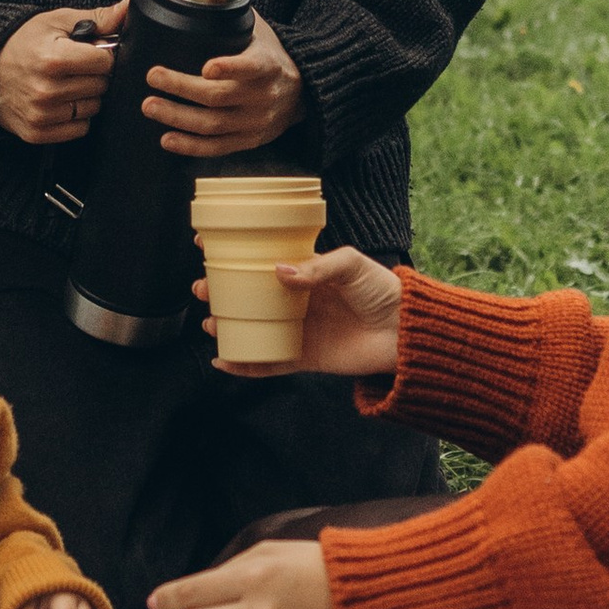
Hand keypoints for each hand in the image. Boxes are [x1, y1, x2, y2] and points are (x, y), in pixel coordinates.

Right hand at [0, 1, 127, 147]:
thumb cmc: (22, 41)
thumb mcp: (57, 21)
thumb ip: (97, 18)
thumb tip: (127, 8)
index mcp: (54, 59)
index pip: (106, 62)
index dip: (102, 55)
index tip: (88, 52)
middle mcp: (47, 90)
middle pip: (101, 86)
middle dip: (94, 74)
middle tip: (73, 66)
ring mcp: (41, 114)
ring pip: (93, 108)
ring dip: (86, 96)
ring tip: (65, 82)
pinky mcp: (36, 132)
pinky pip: (79, 129)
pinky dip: (75, 117)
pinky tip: (60, 101)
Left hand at [146, 9, 304, 158]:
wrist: (302, 92)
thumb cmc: (271, 55)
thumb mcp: (260, 32)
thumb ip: (232, 19)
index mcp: (268, 66)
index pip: (251, 67)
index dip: (230, 68)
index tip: (206, 67)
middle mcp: (263, 96)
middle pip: (219, 96)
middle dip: (182, 87)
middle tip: (153, 77)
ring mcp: (255, 122)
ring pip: (213, 124)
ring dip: (178, 117)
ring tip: (150, 106)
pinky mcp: (248, 141)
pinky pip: (217, 147)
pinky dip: (191, 146)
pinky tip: (167, 139)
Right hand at [198, 243, 401, 377]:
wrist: (407, 331)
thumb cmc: (383, 290)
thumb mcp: (351, 265)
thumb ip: (317, 266)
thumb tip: (279, 272)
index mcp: (306, 272)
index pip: (263, 259)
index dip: (235, 252)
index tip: (206, 243)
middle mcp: (298, 300)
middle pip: (250, 296)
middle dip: (222, 292)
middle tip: (202, 288)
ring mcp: (300, 329)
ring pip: (254, 328)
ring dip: (229, 326)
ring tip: (210, 322)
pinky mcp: (306, 357)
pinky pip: (270, 362)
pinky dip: (247, 364)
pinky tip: (225, 361)